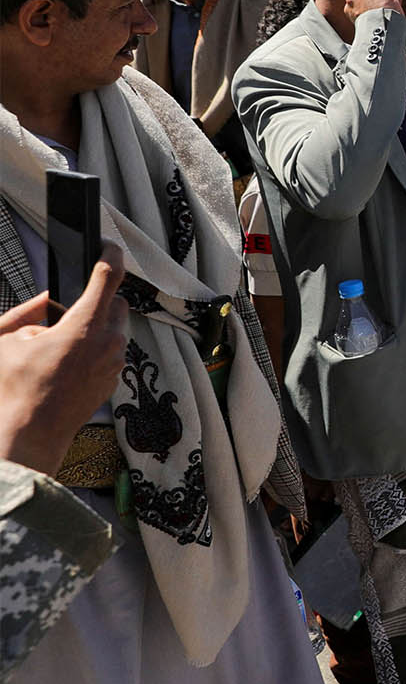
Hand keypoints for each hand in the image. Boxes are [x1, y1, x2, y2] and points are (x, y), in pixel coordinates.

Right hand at [0, 243, 127, 475]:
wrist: (28, 437)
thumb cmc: (13, 391)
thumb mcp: (4, 341)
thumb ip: (25, 315)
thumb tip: (43, 306)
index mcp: (85, 328)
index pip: (108, 279)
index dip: (111, 256)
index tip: (110, 245)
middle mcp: (109, 344)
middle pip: (117, 304)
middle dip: (98, 300)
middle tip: (68, 309)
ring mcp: (114, 365)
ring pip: (115, 330)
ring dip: (95, 326)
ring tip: (60, 341)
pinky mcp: (112, 381)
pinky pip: (111, 353)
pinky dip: (95, 348)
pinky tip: (67, 360)